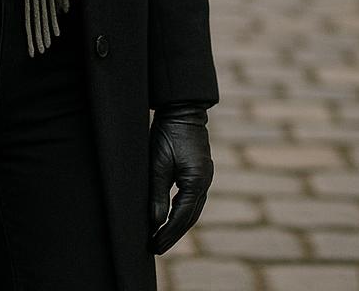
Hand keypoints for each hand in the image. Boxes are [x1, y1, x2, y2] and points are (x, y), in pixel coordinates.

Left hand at [148, 104, 212, 253]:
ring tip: (161, 239)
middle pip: (190, 217)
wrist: (182, 109)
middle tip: (156, 248)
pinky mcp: (200, 172)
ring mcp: (205, 177)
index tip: (154, 245)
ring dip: (178, 226)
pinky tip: (170, 218)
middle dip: (173, 234)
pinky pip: (192, 199)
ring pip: (193, 210)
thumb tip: (156, 222)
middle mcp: (205, 182)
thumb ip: (158, 193)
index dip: (167, 233)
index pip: (182, 216)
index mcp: (196, 181)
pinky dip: (182, 212)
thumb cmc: (167, 132)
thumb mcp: (157, 163)